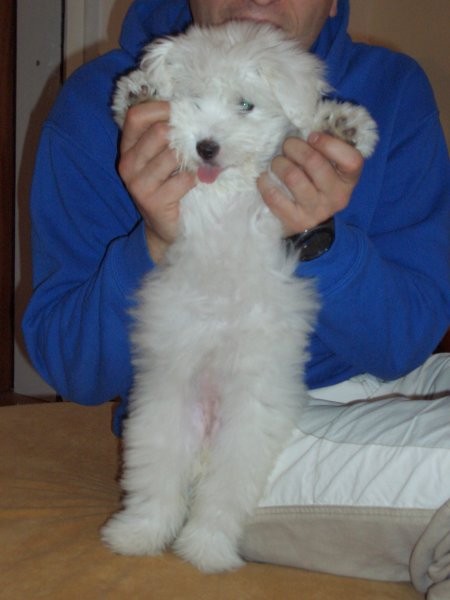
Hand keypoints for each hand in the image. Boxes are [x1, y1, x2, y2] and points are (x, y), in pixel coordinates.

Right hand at [118, 101, 195, 262]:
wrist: (165, 229)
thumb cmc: (169, 188)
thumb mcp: (163, 160)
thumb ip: (169, 138)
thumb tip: (196, 113)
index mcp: (128, 148)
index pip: (136, 116)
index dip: (161, 109)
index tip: (185, 112)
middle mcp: (128, 164)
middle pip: (158, 132)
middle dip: (185, 133)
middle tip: (203, 139)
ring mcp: (138, 184)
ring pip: (172, 155)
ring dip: (194, 157)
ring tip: (204, 161)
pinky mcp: (153, 201)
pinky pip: (182, 180)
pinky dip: (196, 177)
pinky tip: (199, 180)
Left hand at [257, 132, 363, 235]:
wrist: (312, 225)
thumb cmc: (318, 184)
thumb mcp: (331, 168)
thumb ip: (325, 148)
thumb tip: (308, 123)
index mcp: (348, 180)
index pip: (351, 160)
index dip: (330, 144)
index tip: (312, 136)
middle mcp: (336, 196)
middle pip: (314, 162)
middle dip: (295, 147)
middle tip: (288, 145)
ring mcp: (316, 210)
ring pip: (293, 177)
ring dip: (280, 163)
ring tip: (277, 162)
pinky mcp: (295, 221)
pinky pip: (275, 197)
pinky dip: (265, 183)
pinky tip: (265, 178)